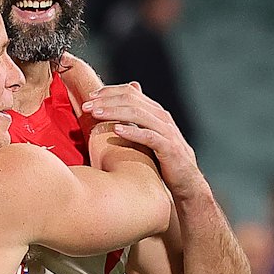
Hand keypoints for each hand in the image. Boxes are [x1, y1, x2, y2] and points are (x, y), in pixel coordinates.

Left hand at [82, 82, 199, 198]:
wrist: (186, 181)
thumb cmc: (162, 160)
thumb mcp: (147, 136)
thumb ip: (134, 122)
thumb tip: (115, 109)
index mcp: (155, 112)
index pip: (131, 92)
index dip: (110, 92)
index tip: (91, 97)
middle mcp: (161, 117)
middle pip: (132, 100)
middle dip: (107, 101)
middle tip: (87, 106)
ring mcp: (166, 131)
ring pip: (138, 114)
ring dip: (115, 112)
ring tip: (96, 114)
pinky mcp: (168, 148)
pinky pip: (149, 137)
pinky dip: (132, 132)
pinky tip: (116, 130)